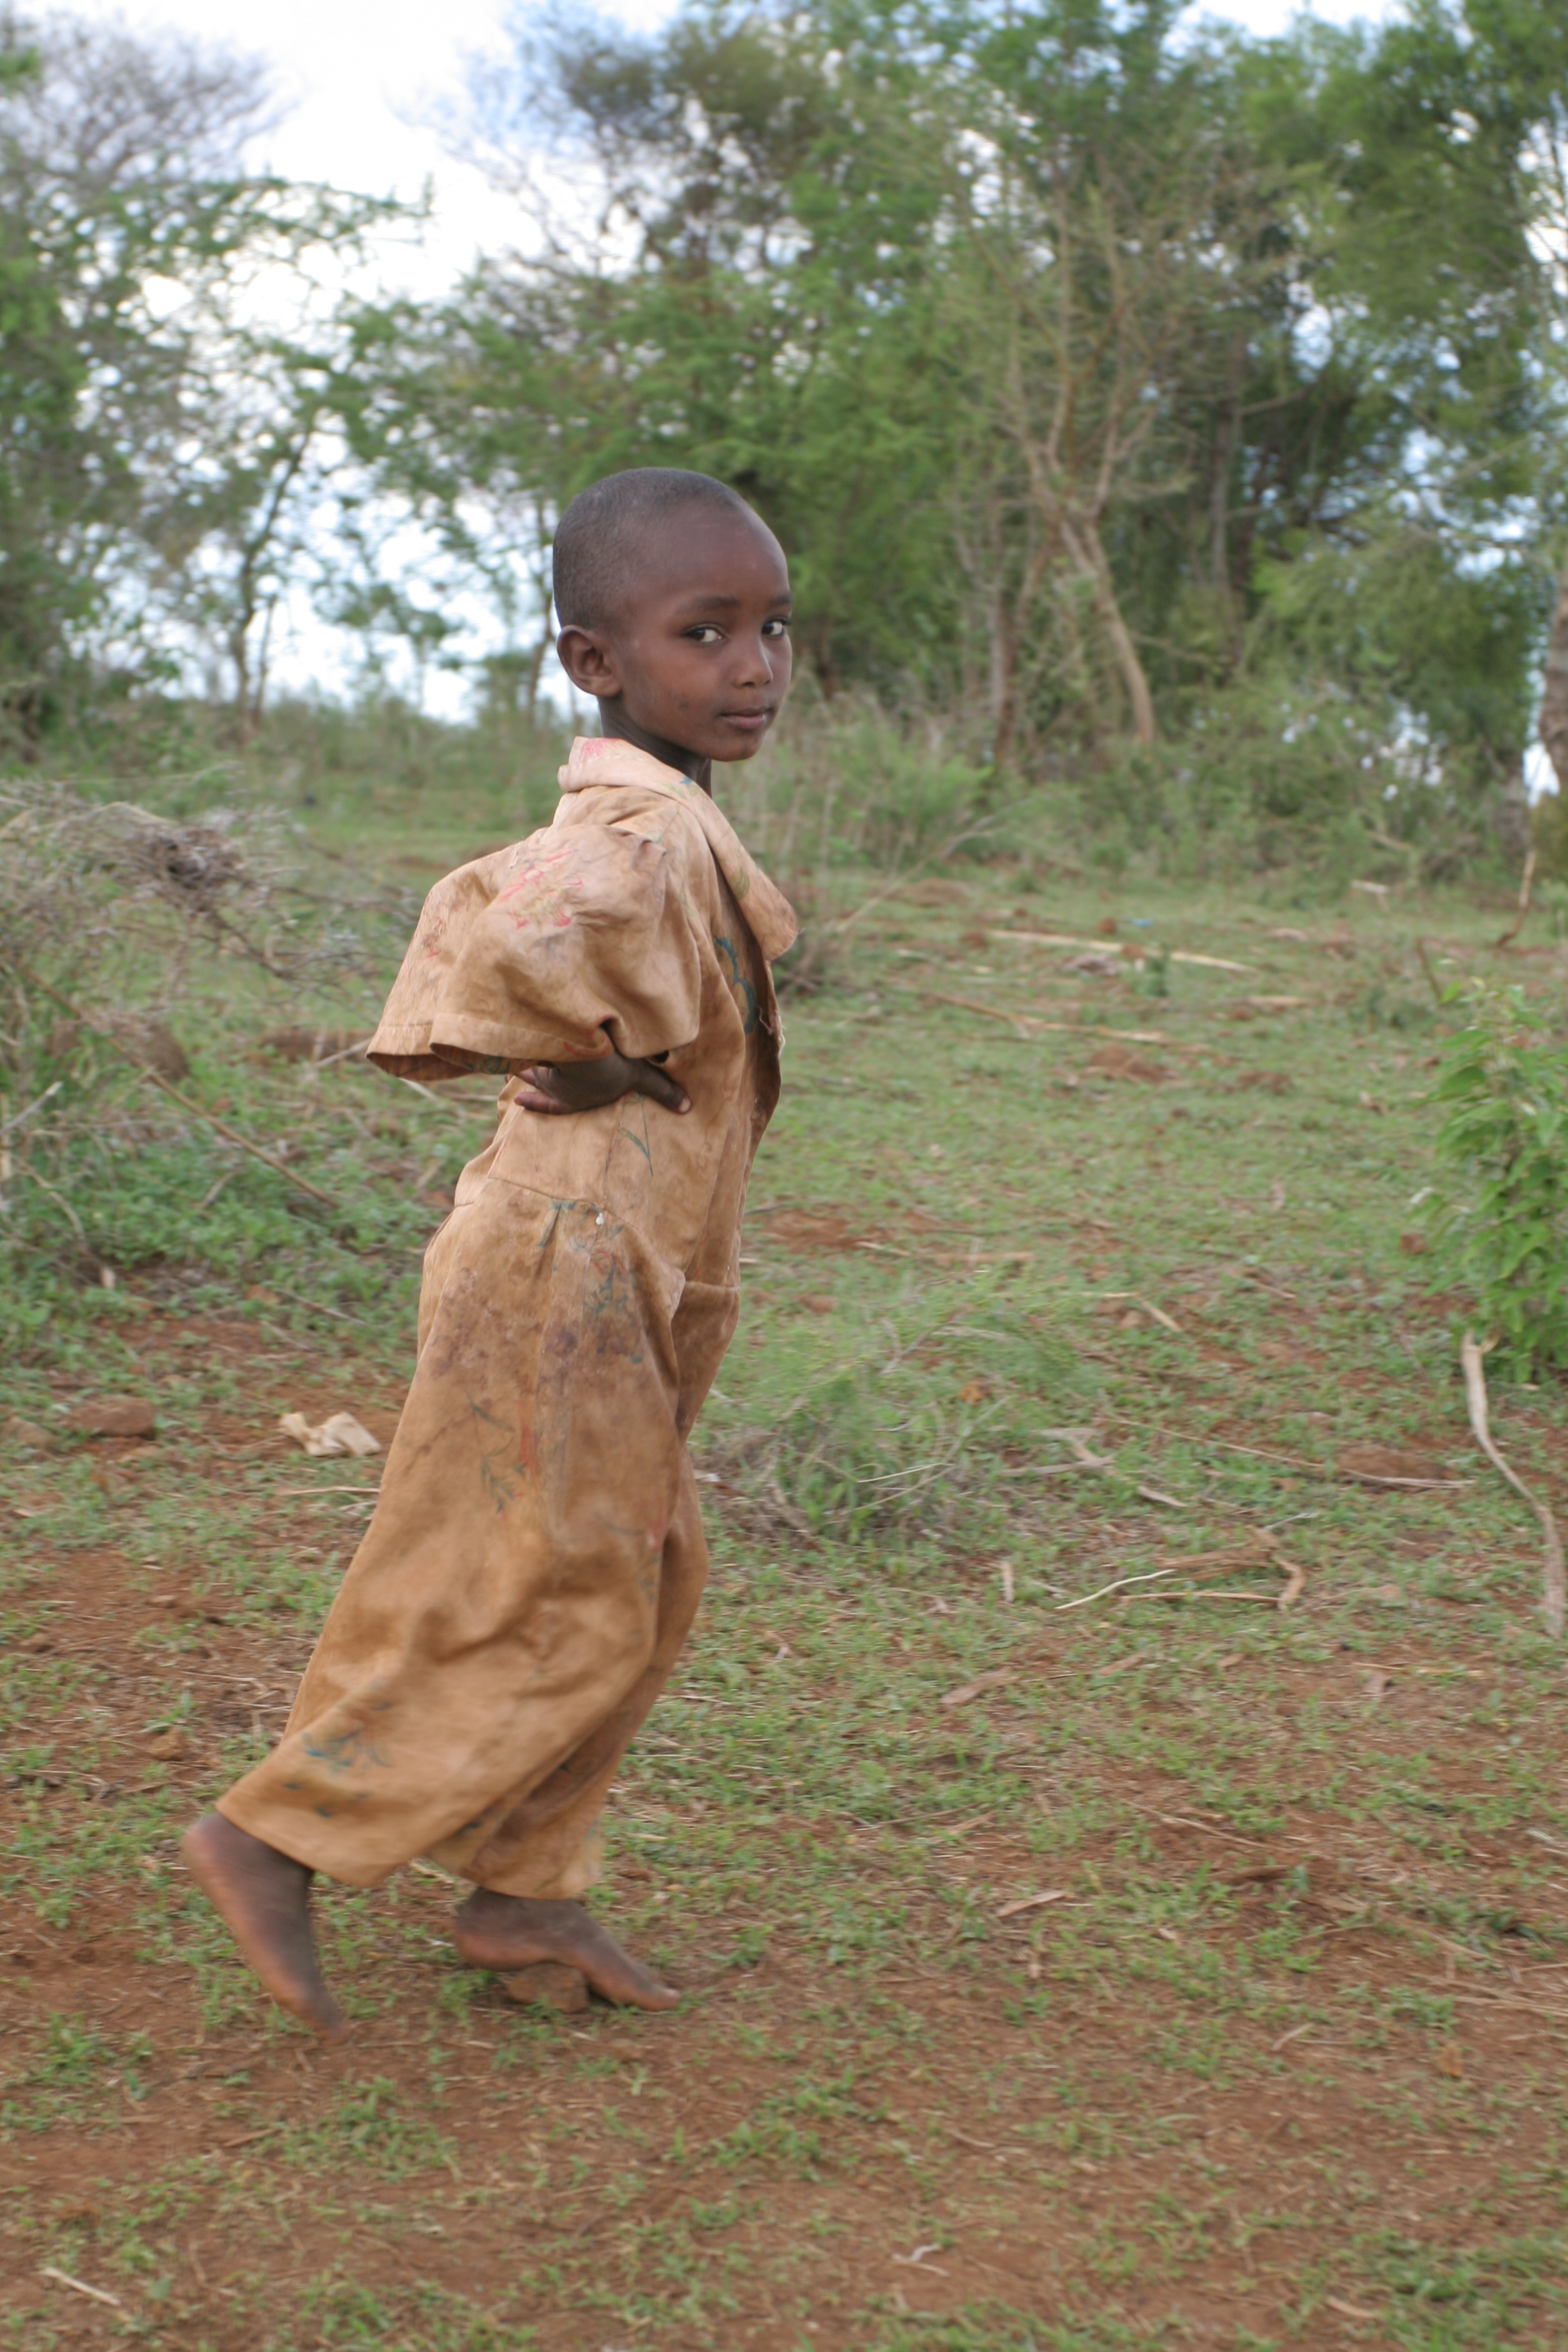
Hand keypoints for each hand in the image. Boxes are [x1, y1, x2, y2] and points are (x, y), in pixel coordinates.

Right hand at [515, 1034, 689, 1117]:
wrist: (585, 1043)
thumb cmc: (613, 1065)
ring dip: (521, 1059)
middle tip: (515, 1083)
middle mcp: (554, 1082)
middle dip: (530, 1080)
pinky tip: (507, 1025)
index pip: (556, 1105)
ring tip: (511, 1054)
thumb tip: (689, 1108)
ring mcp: (542, 1061)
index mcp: (574, 1097)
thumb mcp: (643, 1077)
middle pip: (539, 1083)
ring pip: (528, 1062)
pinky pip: (521, 1042)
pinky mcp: (536, 1041)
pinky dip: (515, 1037)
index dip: (541, 1105)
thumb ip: (662, 1090)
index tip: (520, 1100)